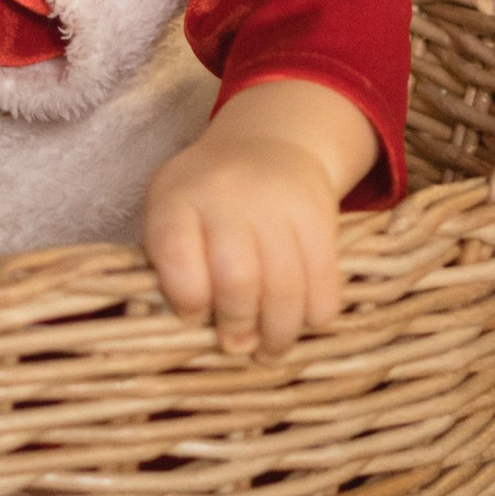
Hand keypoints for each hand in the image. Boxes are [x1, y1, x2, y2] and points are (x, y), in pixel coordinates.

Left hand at [142, 76, 376, 360]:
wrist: (267, 144)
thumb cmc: (206, 197)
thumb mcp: (171, 211)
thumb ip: (169, 265)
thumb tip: (192, 331)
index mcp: (179, 197)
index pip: (175, 255)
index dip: (185, 299)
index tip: (193, 315)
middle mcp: (227, 193)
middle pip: (237, 279)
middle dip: (238, 326)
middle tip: (237, 344)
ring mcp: (277, 202)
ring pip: (285, 288)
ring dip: (278, 333)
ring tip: (269, 350)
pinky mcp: (319, 214)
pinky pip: (325, 281)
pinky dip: (316, 314)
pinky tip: (303, 321)